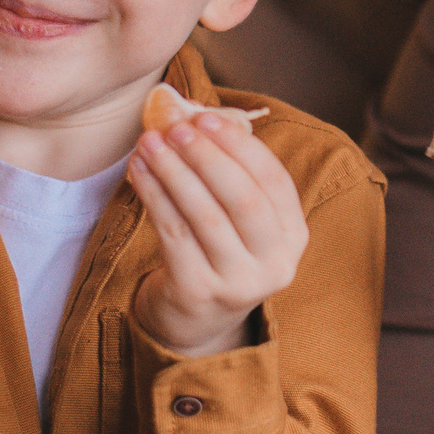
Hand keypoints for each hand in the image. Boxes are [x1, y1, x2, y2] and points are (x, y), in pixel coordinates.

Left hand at [128, 115, 309, 358]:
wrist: (197, 318)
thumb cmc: (218, 250)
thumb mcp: (240, 220)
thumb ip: (232, 173)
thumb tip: (196, 115)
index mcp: (293, 237)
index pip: (274, 182)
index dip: (240, 147)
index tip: (207, 118)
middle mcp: (274, 264)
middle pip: (242, 199)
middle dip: (206, 157)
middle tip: (175, 128)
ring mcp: (238, 283)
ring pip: (204, 215)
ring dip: (173, 172)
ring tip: (149, 143)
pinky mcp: (198, 292)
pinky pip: (173, 234)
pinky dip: (154, 196)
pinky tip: (139, 172)